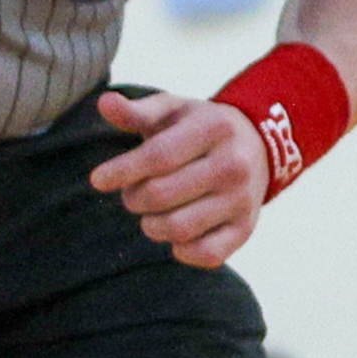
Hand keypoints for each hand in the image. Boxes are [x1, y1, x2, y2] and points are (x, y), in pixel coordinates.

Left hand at [92, 92, 270, 269]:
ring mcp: (242, 199)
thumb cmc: (199, 129)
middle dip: (133, 198)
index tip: (97, 180)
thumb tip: (104, 102)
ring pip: (177, 229)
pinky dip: (181, 250)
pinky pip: (204, 255)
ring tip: (152, 212)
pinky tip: (176, 233)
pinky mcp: (245, 229)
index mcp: (214, 128)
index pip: (158, 157)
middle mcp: (234, 164)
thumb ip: (136, 111)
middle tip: (134, 193)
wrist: (259, 146)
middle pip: (160, 195)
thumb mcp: (172, 111)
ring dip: (151, 225)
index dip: (121, 171)